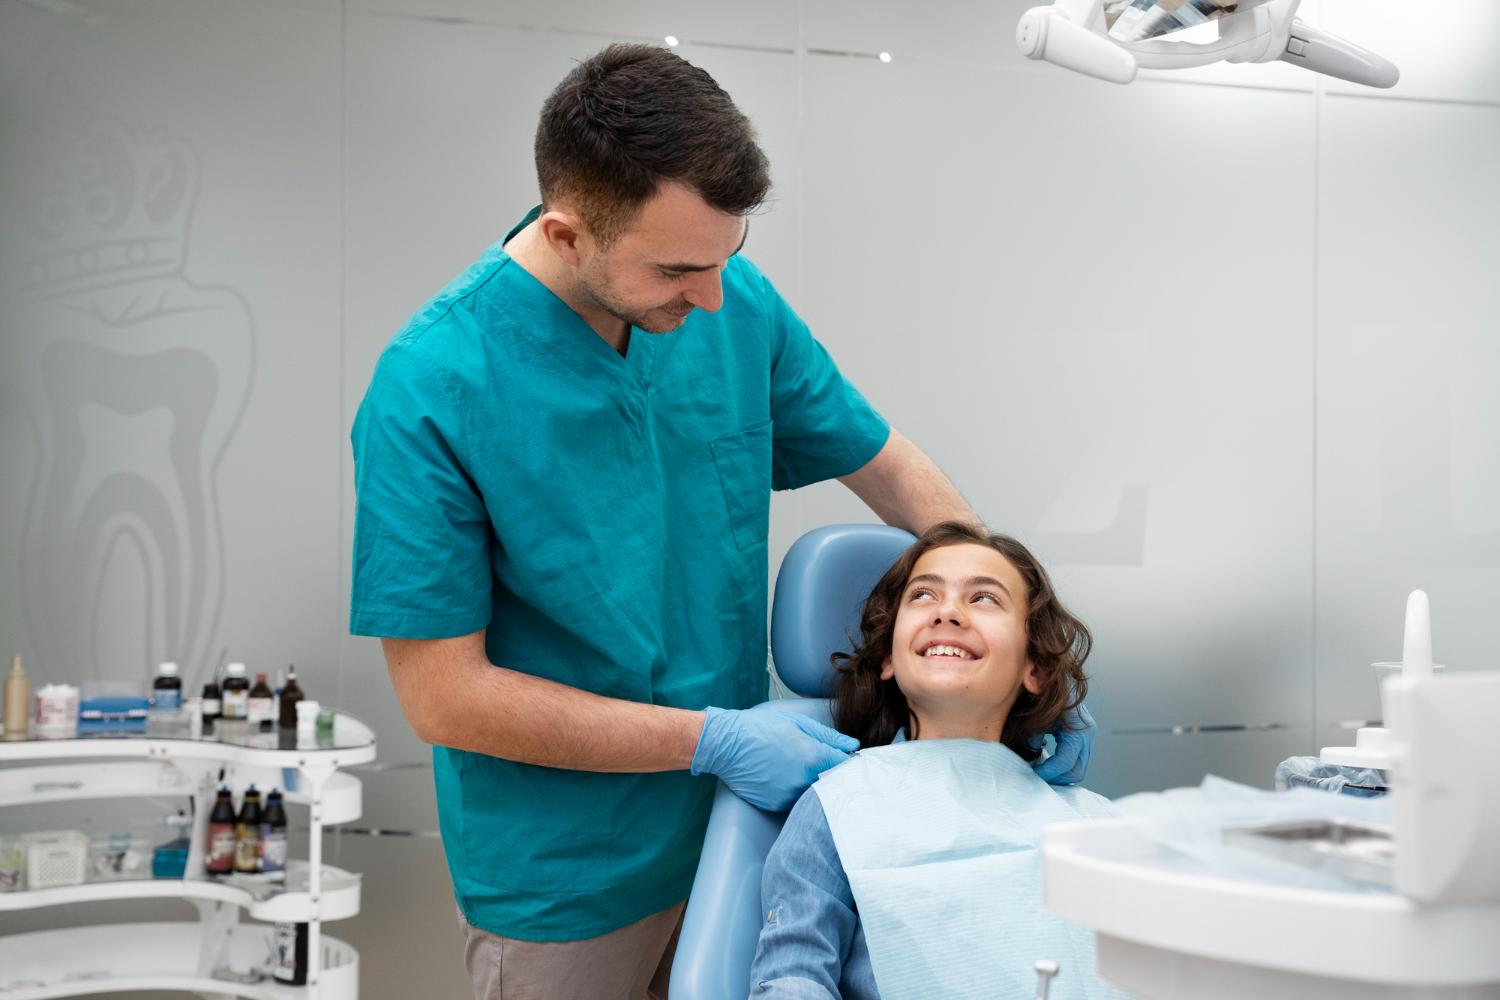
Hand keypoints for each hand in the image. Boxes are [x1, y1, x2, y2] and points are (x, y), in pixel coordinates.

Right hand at [690, 707, 858, 810]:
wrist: (726, 744)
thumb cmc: (761, 727)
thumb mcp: (798, 724)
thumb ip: (829, 737)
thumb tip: (853, 745)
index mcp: (813, 757)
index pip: (847, 766)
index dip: (851, 763)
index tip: (848, 759)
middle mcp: (804, 780)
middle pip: (832, 784)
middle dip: (834, 775)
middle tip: (824, 764)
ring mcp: (789, 796)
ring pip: (813, 794)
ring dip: (813, 785)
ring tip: (798, 768)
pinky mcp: (776, 805)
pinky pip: (794, 800)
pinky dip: (794, 791)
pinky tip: (782, 776)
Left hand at [1030, 702, 1094, 784]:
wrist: (1051, 677)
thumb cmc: (1043, 695)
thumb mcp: (1036, 719)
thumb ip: (1034, 740)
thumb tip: (1033, 759)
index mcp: (1079, 731)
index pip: (1065, 763)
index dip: (1048, 772)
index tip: (1031, 773)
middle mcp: (1087, 734)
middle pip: (1076, 771)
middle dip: (1056, 778)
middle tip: (1036, 777)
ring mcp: (1087, 735)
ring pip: (1078, 767)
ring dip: (1059, 773)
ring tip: (1039, 770)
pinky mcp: (1083, 735)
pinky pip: (1076, 759)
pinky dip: (1062, 765)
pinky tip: (1045, 760)